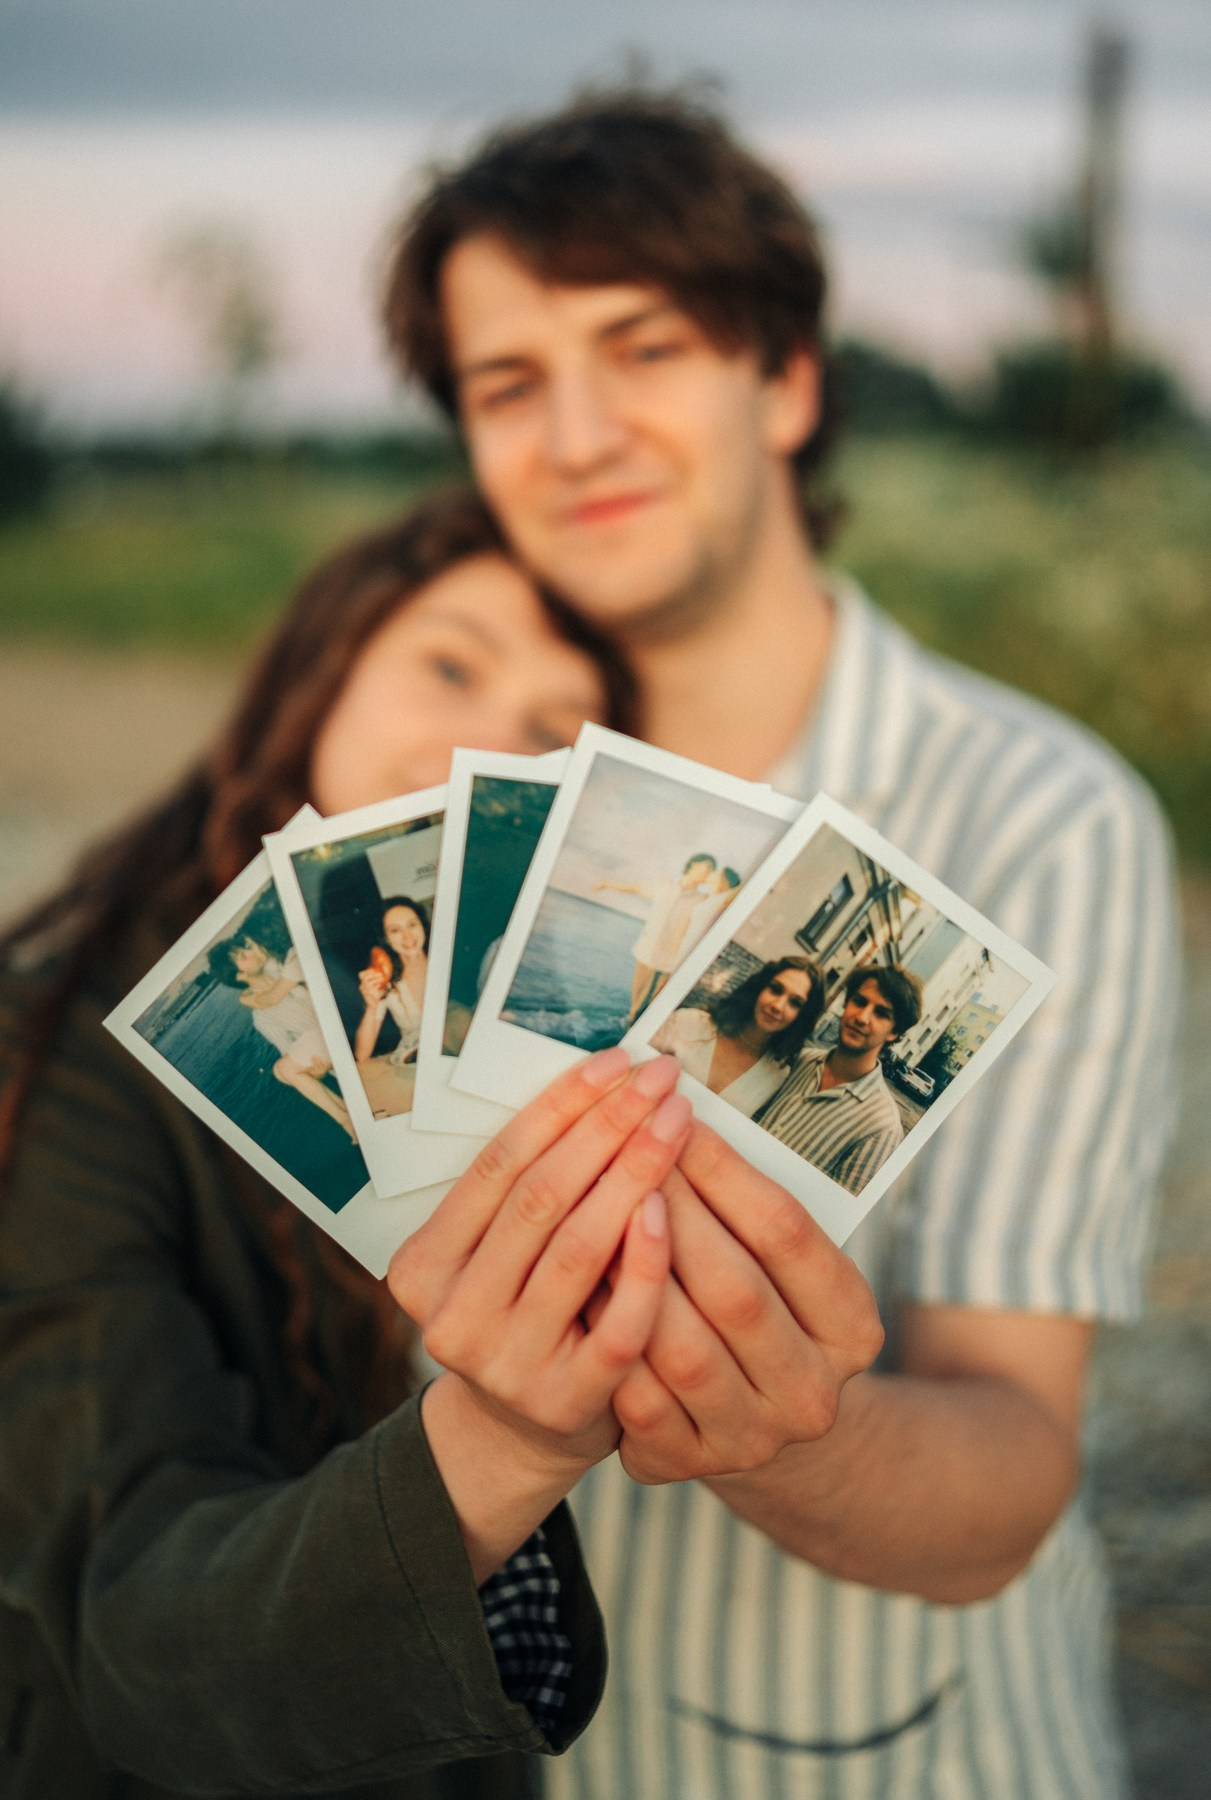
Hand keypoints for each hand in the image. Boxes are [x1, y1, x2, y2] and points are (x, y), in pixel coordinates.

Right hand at [358, 967, 387, 1005]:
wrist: (372, 1005)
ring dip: (376, 979)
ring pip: (368, 982)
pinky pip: (371, 988)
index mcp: (363, 983)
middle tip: (380, 974)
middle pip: (364, 978)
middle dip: (373, 975)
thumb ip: (376, 981)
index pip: (361, 975)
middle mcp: (362, 986)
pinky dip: (376, 985)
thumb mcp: (375, 987)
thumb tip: (382, 974)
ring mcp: (364, 990)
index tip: (373, 970)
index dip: (366, 971)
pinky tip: (379, 985)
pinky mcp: (367, 994)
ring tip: (382, 978)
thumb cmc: (375, 995)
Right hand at [387, 1050, 691, 1570]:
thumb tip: (599, 1084)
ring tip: (676, 1126)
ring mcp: (506, 1365)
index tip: (615, 1062)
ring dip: (633, 1176)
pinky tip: (671, 1210)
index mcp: (422, 1267)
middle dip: (606, 1128)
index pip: (497, 1164)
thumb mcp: (495, 1257)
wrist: (521, 1435)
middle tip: (659, 1081)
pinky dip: (646, 1261)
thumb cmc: (524, 1316)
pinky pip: (617, 1320)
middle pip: (539, 1198)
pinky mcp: (564, 1402)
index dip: (560, 1106)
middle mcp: (452, 1316)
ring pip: (576, 1250)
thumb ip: (526, 1192)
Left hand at [608, 1121, 883, 1483]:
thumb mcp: (779, 1265)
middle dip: (672, 1211)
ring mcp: (751, 1438)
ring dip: (628, 1271)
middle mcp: (812, 1393)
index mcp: (853, 1327)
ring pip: (679, 1345)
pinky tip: (579, 1281)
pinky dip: (606, 1332)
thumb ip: (746, 1208)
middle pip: (734, 1288)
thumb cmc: (755, 1307)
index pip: (786, 1231)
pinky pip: (635, 1395)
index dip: (724, 1171)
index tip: (676, 1119)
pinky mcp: (685, 1464)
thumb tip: (681, 1119)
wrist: (743, 1414)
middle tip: (622, 1152)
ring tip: (592, 1208)